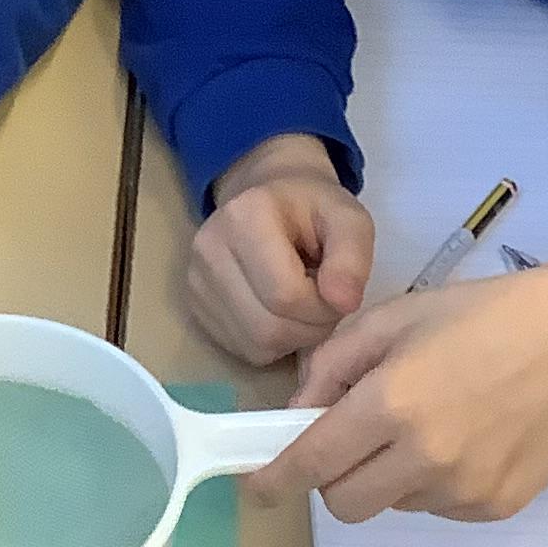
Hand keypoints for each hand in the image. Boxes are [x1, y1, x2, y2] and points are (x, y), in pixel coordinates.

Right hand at [187, 134, 374, 368]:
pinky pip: (242, 348)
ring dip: (293, 337)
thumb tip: (343, 303)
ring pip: (255, 343)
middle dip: (310, 327)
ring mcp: (195, 280)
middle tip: (325, 302)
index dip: (324, 307)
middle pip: (268, 326)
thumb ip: (352, 257)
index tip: (338, 289)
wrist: (270, 198)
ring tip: (304, 306)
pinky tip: (281, 313)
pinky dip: (272, 342)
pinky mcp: (194, 305)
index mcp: (245, 217)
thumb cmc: (313, 210)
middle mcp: (208, 249)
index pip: (286, 295)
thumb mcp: (348, 219)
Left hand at [249, 254, 547, 524]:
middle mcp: (425, 458)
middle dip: (333, 477)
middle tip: (350, 440)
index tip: (258, 487)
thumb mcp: (399, 316)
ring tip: (428, 421)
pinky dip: (432, 482)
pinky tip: (466, 437)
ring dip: (388, 475)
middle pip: (344, 503)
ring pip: (393, 504)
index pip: (313, 461)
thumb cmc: (489, 314)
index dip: (276, 479)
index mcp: (393, 403)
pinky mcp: (496, 507)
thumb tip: (300, 411)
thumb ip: (335, 363)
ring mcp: (464, 491)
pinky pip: (438, 507)